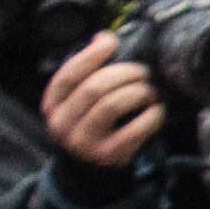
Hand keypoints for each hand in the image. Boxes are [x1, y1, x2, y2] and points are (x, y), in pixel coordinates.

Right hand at [39, 33, 161, 172]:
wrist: (88, 171)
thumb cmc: (88, 125)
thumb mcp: (77, 103)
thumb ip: (87, 73)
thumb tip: (103, 37)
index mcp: (53, 106)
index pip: (69, 75)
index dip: (91, 55)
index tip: (110, 43)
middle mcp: (63, 125)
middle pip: (95, 87)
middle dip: (124, 73)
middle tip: (142, 71)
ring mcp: (85, 142)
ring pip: (113, 105)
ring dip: (138, 92)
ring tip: (149, 90)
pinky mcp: (109, 156)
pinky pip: (135, 129)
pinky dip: (151, 115)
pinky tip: (156, 109)